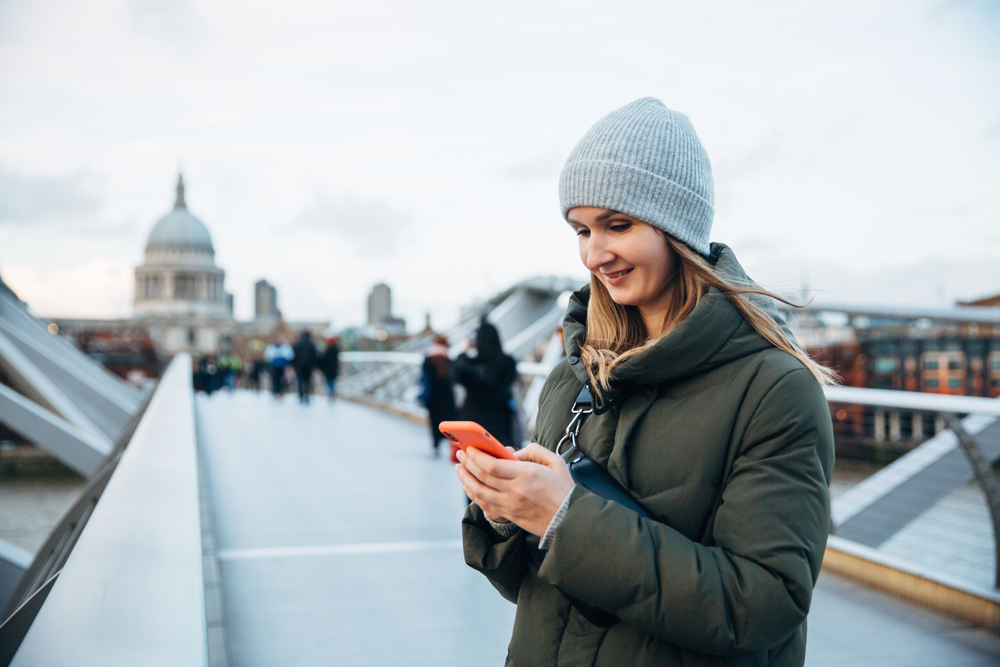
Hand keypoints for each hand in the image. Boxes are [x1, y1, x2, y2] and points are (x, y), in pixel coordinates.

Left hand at [455, 443, 575, 536]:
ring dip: (465, 478)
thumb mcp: (555, 462)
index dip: (476, 456)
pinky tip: (468, 485)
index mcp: (527, 475)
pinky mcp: (509, 516)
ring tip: (459, 468)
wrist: (570, 520)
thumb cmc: (563, 489)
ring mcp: (510, 506)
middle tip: (460, 454)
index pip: (492, 465)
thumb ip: (534, 451)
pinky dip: (472, 494)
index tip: (469, 448)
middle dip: (467, 463)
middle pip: (482, 477)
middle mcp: (515, 491)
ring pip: (479, 492)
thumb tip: (513, 453)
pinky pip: (484, 504)